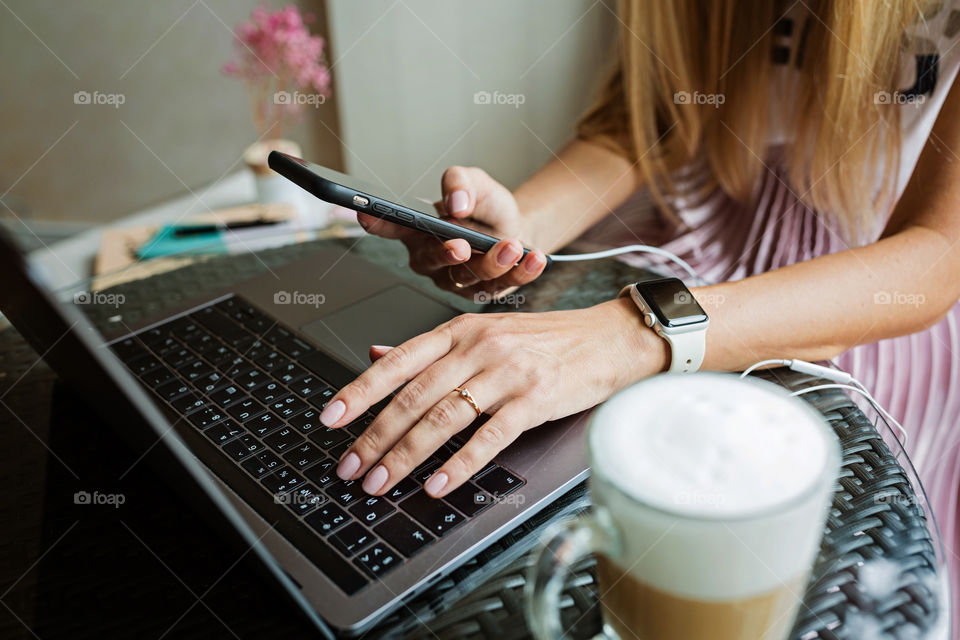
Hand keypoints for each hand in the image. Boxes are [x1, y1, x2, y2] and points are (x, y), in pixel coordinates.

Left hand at [316, 298, 667, 498]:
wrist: (607, 338)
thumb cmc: (545, 340)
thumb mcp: (484, 333)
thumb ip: (430, 349)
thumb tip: (375, 353)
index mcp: (459, 330)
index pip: (398, 361)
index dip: (359, 391)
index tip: (330, 419)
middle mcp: (478, 348)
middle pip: (413, 396)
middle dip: (374, 436)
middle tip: (349, 467)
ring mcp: (506, 373)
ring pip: (443, 418)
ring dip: (405, 456)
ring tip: (380, 483)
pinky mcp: (534, 400)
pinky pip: (489, 437)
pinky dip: (459, 464)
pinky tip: (436, 485)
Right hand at [357, 166, 547, 297]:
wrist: (517, 228)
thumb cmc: (486, 208)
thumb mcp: (474, 182)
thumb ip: (461, 183)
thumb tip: (456, 202)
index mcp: (418, 231)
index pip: (391, 226)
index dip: (376, 222)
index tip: (366, 214)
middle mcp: (431, 260)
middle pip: (432, 261)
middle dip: (447, 254)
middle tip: (460, 246)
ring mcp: (456, 280)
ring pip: (470, 277)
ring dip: (493, 262)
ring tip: (512, 245)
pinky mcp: (483, 293)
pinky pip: (502, 286)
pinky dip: (521, 272)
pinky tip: (534, 258)